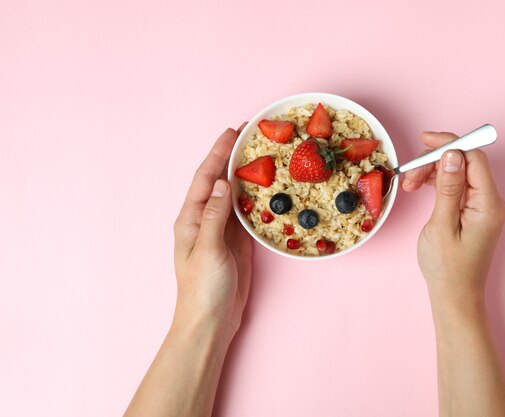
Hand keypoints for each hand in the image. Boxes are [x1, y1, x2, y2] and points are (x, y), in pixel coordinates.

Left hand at [173, 126, 251, 345]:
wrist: (211, 320)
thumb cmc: (202, 288)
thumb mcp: (207, 249)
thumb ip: (215, 216)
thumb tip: (222, 183)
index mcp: (191, 218)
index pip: (205, 177)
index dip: (218, 153)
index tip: (233, 132)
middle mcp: (205, 218)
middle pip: (219, 180)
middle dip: (232, 157)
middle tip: (250, 135)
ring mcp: (222, 229)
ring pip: (234, 194)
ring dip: (246, 174)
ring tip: (262, 154)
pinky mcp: (237, 241)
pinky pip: (246, 213)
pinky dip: (256, 197)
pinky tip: (266, 186)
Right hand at [403, 131, 504, 310]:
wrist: (455, 296)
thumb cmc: (447, 268)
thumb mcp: (441, 225)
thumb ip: (447, 187)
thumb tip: (452, 154)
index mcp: (488, 204)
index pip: (473, 157)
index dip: (449, 143)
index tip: (424, 141)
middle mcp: (491, 201)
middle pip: (465, 162)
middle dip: (435, 161)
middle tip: (409, 175)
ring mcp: (483, 206)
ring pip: (459, 172)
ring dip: (433, 172)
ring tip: (410, 186)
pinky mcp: (474, 212)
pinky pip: (457, 186)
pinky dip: (437, 183)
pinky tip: (420, 188)